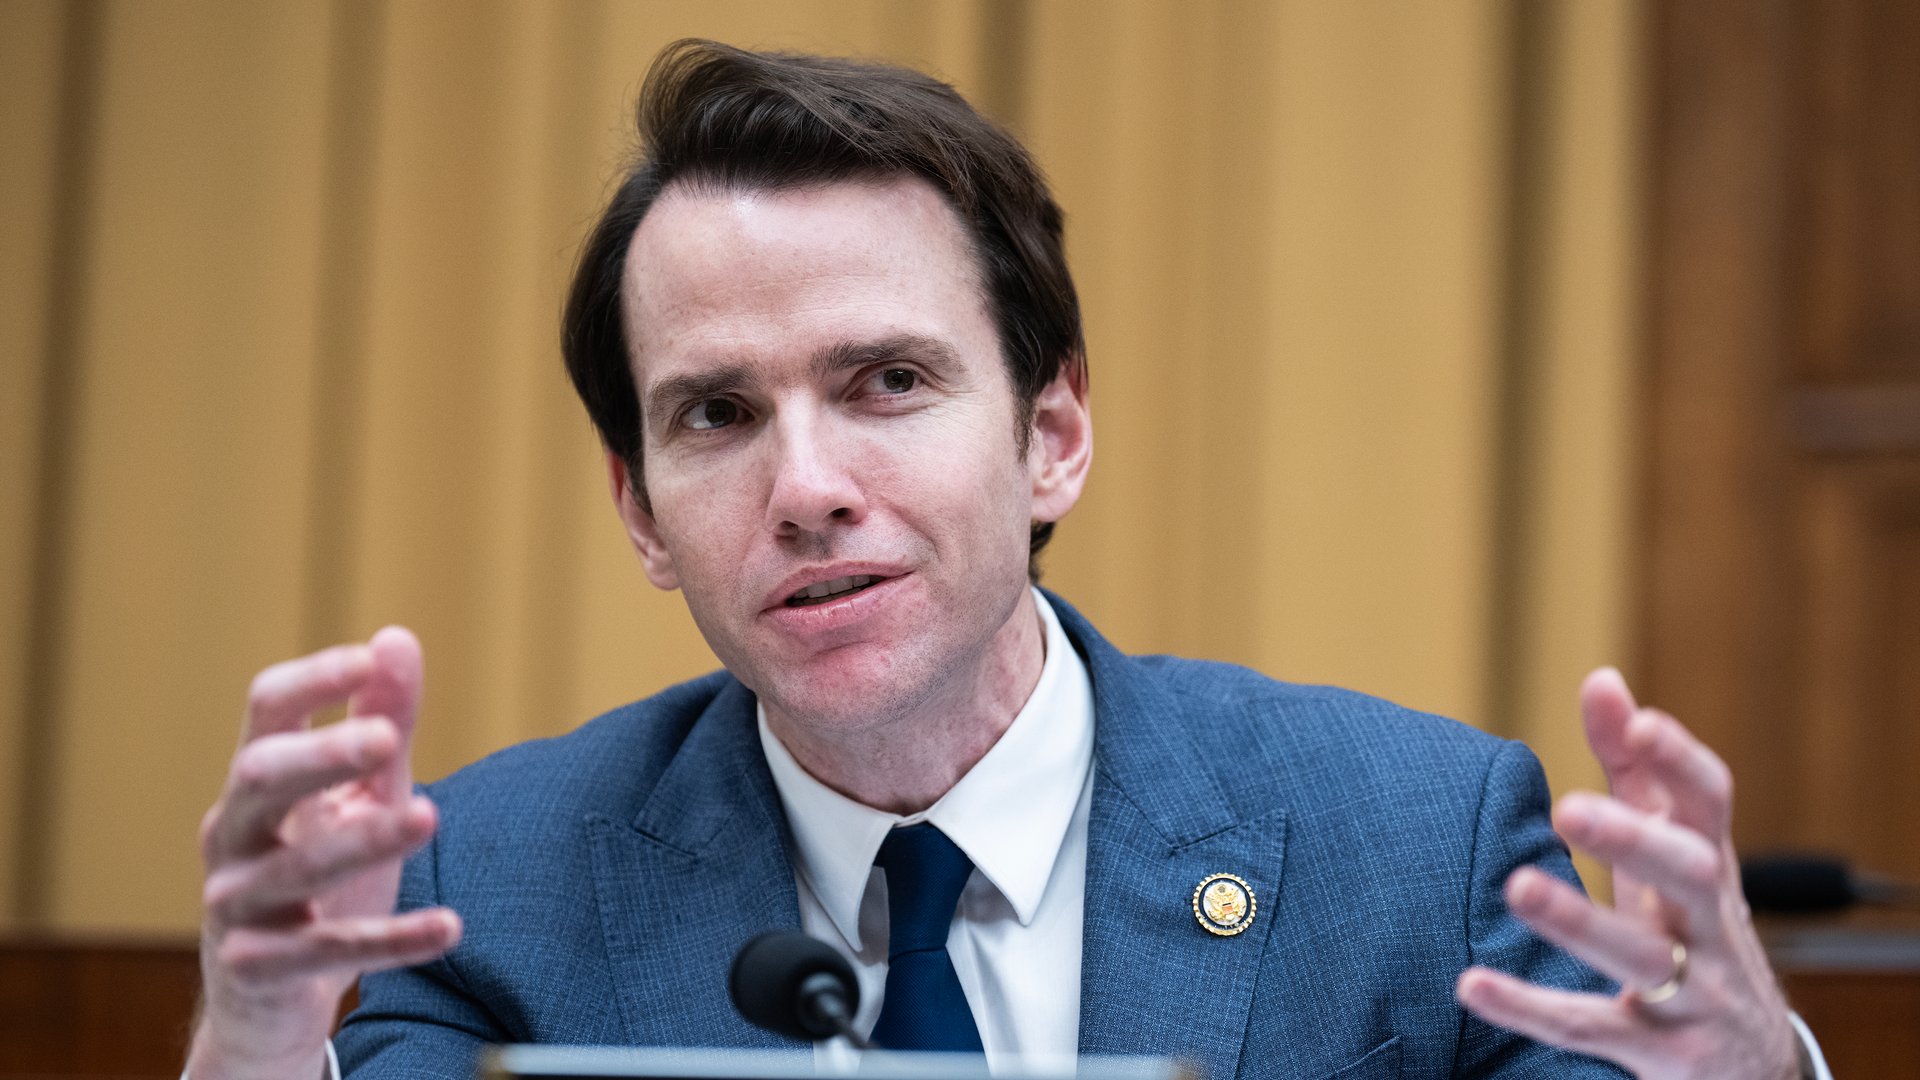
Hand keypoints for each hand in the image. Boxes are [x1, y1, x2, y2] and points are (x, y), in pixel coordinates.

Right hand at [186, 628, 461, 1079]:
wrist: (269, 996)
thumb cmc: (321, 872)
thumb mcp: (360, 793)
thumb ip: (382, 719)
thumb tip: (397, 637)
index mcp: (255, 781)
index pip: (265, 712)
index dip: (311, 682)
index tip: (366, 658)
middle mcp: (231, 834)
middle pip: (259, 778)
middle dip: (321, 757)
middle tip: (388, 740)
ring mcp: (236, 904)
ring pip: (296, 867)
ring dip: (365, 840)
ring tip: (429, 815)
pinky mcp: (257, 968)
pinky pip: (326, 950)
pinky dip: (391, 939)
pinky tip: (451, 927)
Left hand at [1455, 668, 1801, 1078]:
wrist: (1754, 1065)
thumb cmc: (1692, 928)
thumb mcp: (1673, 852)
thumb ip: (1636, 769)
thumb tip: (1602, 677)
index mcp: (1710, 867)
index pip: (1712, 805)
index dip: (1680, 761)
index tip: (1638, 722)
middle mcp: (1712, 927)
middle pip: (1691, 876)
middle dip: (1637, 840)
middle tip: (1570, 808)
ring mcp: (1693, 993)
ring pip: (1644, 956)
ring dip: (1581, 921)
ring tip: (1516, 886)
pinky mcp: (1662, 1054)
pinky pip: (1592, 1031)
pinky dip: (1531, 1010)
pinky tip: (1470, 984)